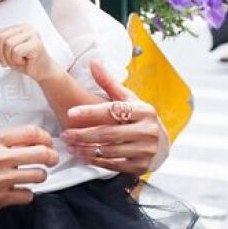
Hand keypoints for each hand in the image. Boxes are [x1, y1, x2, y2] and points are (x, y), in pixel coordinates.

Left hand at [0, 24, 60, 82]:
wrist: (43, 71)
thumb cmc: (27, 62)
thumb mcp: (6, 56)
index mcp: (17, 27)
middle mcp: (25, 28)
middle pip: (0, 37)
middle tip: (6, 63)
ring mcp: (32, 34)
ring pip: (8, 44)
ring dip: (9, 58)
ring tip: (16, 62)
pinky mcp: (36, 43)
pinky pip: (16, 51)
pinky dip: (16, 60)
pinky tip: (24, 62)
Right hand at [0, 126, 58, 218]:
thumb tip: (25, 141)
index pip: (31, 132)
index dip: (45, 137)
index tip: (47, 142)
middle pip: (42, 153)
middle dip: (52, 157)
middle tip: (51, 160)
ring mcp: (0, 179)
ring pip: (40, 175)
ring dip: (40, 177)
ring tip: (32, 176)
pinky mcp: (0, 198)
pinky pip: (28, 195)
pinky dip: (26, 194)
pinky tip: (18, 191)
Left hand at [60, 60, 168, 174]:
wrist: (162, 144)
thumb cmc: (139, 117)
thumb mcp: (128, 99)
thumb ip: (109, 82)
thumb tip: (93, 61)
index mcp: (144, 111)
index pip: (113, 110)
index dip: (90, 112)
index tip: (70, 113)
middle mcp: (147, 131)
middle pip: (108, 133)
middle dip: (83, 134)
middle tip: (65, 134)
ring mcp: (146, 150)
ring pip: (109, 150)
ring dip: (85, 149)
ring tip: (70, 145)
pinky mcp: (141, 166)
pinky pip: (113, 164)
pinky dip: (96, 161)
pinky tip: (82, 156)